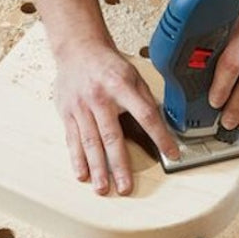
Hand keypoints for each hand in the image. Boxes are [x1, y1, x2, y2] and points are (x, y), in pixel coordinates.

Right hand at [54, 39, 179, 195]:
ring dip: (97, 167)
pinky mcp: (67, 112)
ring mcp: (81, 106)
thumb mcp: (133, 75)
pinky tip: (82, 174)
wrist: (78, 49)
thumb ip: (145, 100)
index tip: (171, 153)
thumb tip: (161, 126)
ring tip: (103, 187)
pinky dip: (77, 158)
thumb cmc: (108, 64)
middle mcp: (100, 98)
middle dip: (119, 164)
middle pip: (112, 136)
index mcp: (121, 85)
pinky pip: (73, 139)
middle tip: (125, 187)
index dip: (160, 136)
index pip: (146, 115)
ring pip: (90, 142)